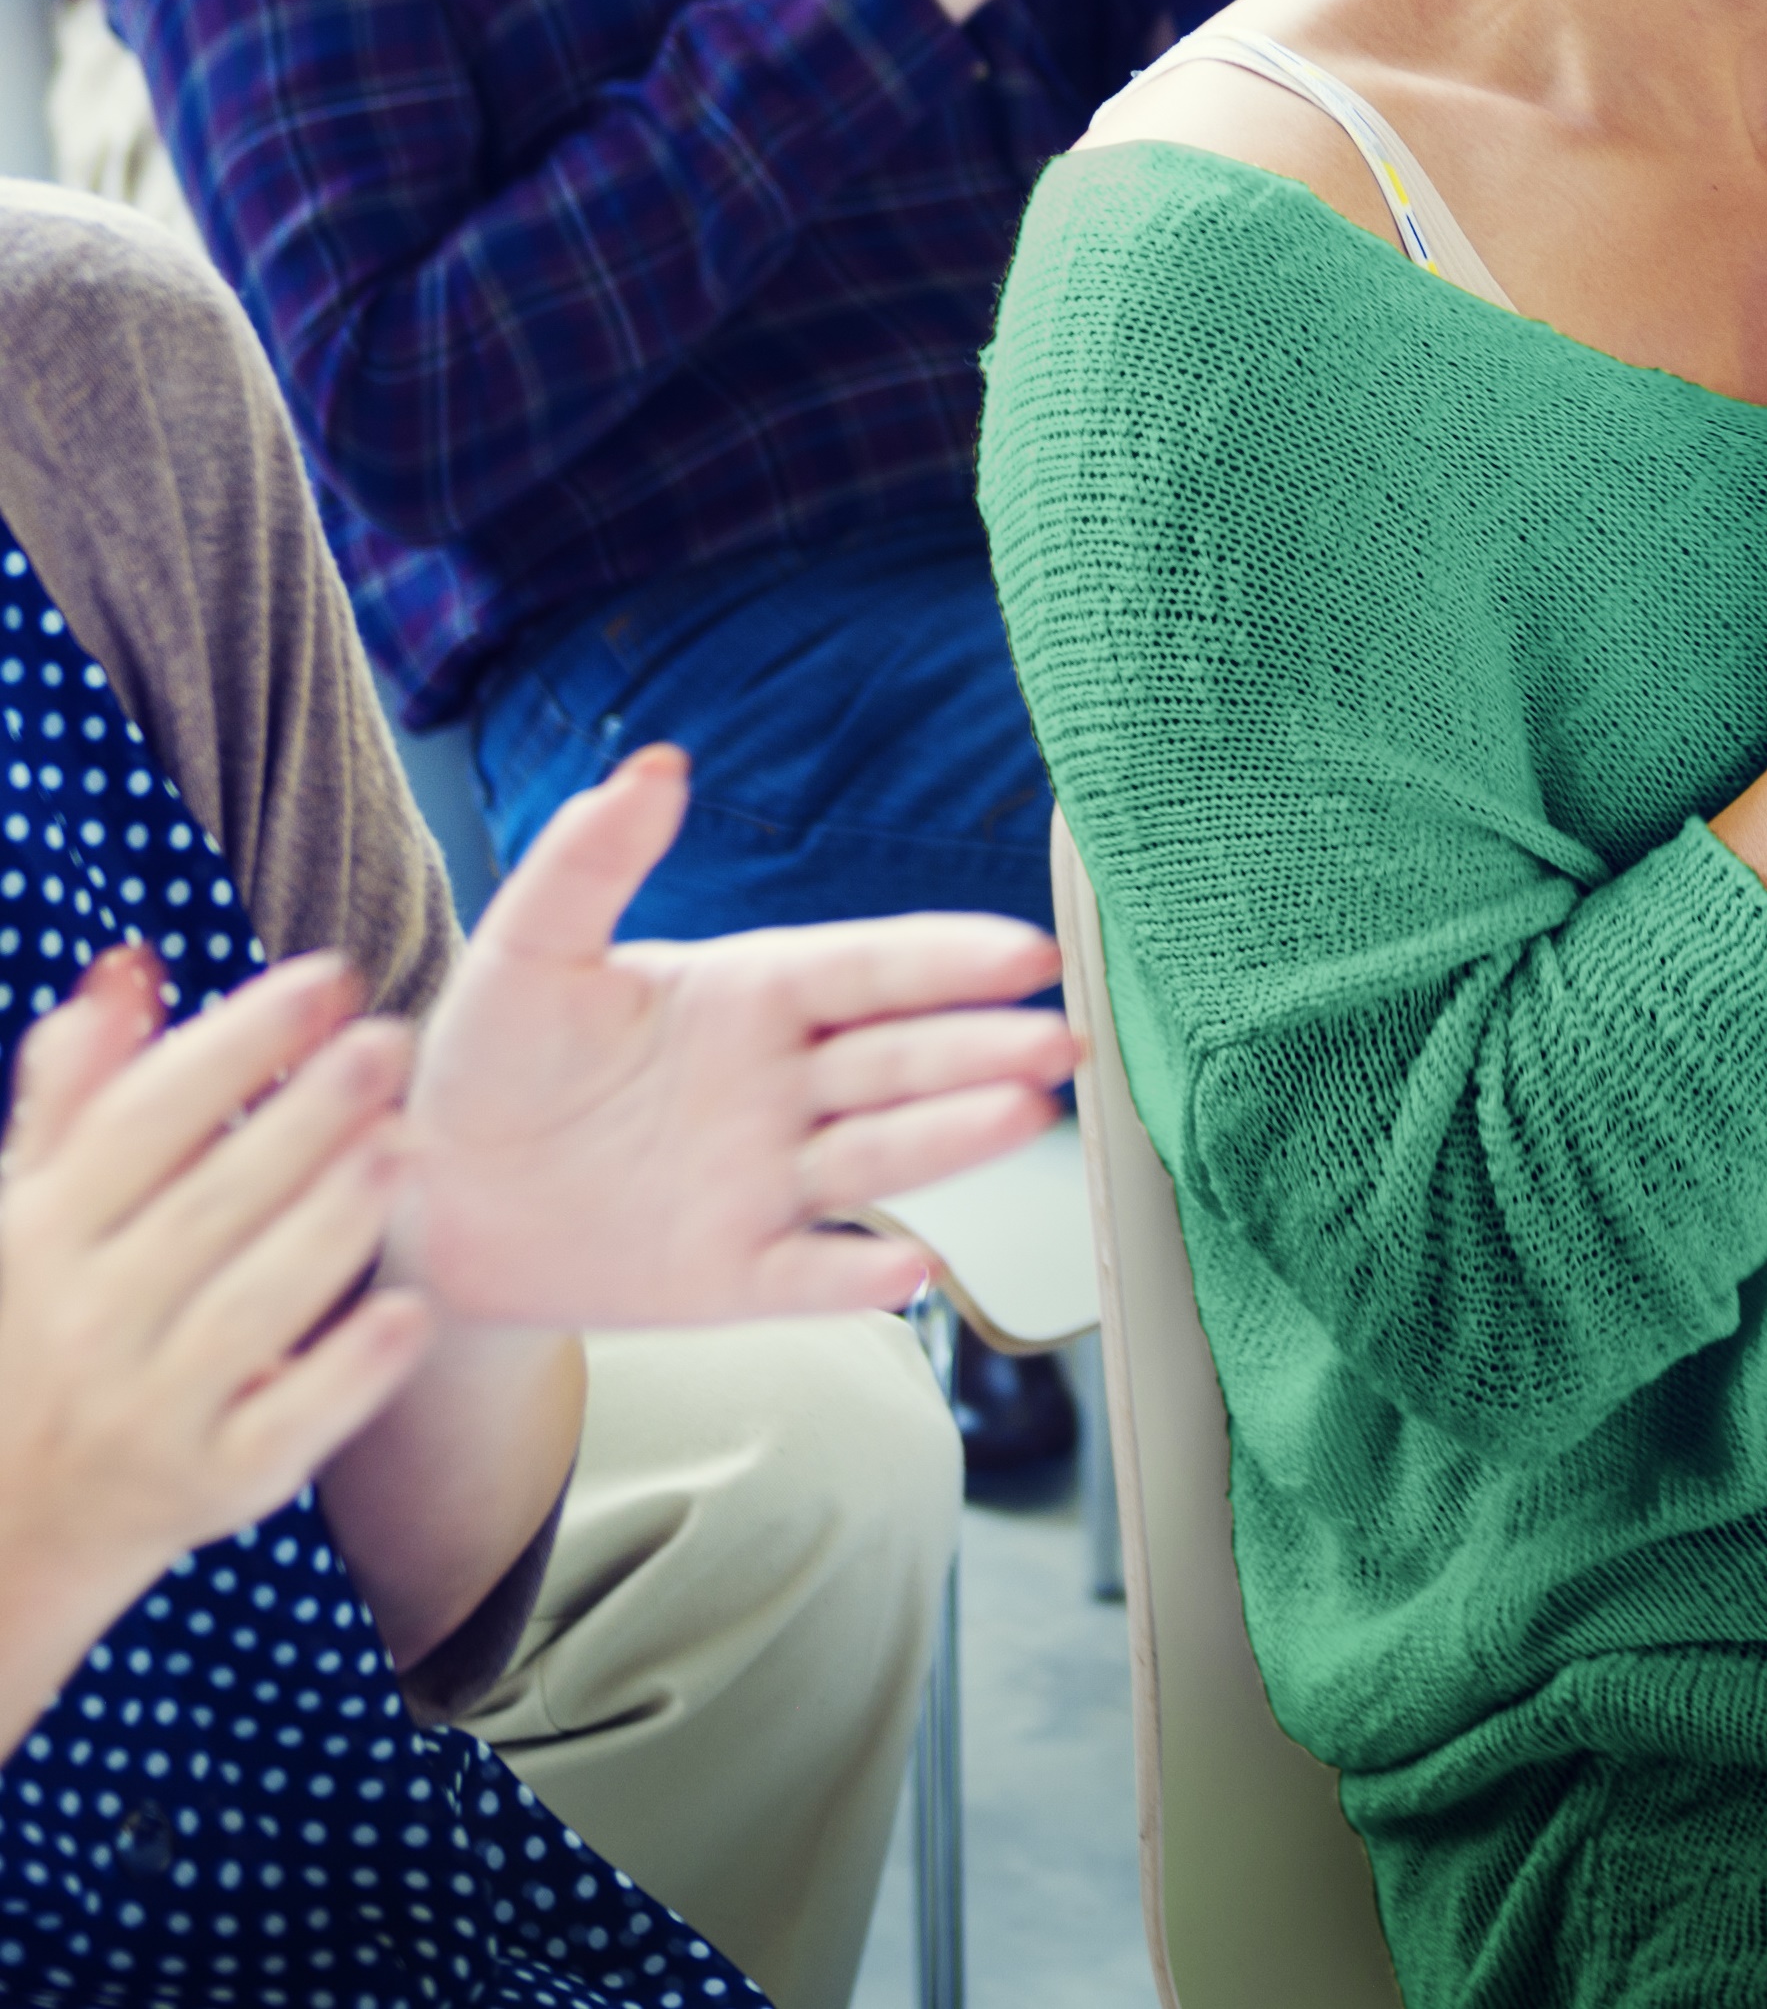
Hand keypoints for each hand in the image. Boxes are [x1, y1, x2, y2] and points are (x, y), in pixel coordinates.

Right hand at [0, 948, 432, 1696]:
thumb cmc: (32, 1334)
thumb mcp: (25, 1216)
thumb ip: (77, 1094)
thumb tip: (128, 963)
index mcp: (36, 1240)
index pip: (141, 1121)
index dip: (237, 1040)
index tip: (327, 975)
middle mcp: (83, 1324)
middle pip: (208, 1203)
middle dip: (303, 1114)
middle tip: (391, 1038)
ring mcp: (143, 1413)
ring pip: (252, 1304)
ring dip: (332, 1221)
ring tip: (406, 1143)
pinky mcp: (207, 1489)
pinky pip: (285, 1426)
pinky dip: (348, 1372)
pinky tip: (408, 1311)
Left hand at [400, 745, 1071, 1327]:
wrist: (434, 1197)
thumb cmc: (494, 1058)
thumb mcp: (531, 947)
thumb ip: (592, 860)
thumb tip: (655, 764)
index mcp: (754, 997)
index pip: (873, 970)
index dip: (950, 960)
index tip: (1027, 952)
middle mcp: (782, 1086)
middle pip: (902, 1060)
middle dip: (985, 1048)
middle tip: (1059, 1040)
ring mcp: (766, 1180)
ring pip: (879, 1153)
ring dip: (955, 1137)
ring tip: (1025, 1114)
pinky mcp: (731, 1274)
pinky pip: (807, 1272)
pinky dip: (859, 1273)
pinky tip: (910, 1263)